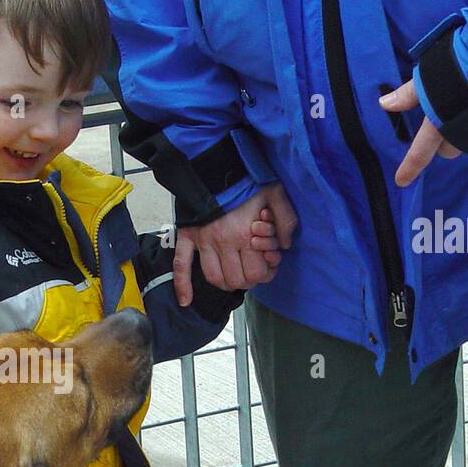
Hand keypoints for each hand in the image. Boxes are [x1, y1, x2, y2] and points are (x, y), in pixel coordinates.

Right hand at [173, 182, 299, 303]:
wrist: (215, 165)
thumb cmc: (246, 180)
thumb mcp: (276, 193)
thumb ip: (286, 219)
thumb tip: (286, 245)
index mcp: (244, 233)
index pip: (255, 273)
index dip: (265, 275)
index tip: (267, 267)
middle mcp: (222, 241)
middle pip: (236, 280)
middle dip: (247, 280)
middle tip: (252, 271)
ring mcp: (202, 241)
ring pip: (213, 278)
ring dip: (225, 283)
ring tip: (232, 276)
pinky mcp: (187, 237)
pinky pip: (181, 265)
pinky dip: (182, 286)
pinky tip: (185, 301)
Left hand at [379, 80, 461, 186]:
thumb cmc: (463, 67)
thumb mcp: (431, 75)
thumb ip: (409, 94)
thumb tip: (384, 104)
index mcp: (438, 125)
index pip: (420, 153)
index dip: (410, 167)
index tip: (401, 181)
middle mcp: (461, 135)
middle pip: (448, 149)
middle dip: (445, 141)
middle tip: (445, 118)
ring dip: (466, 132)